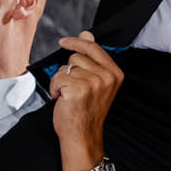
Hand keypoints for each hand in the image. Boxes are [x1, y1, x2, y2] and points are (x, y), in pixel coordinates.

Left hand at [49, 33, 123, 170]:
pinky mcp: (79, 89)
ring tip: (69, 96)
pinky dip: (55, 89)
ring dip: (60, 81)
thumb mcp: (93, 82)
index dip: (77, 42)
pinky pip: (57, 78)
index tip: (64, 41)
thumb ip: (91, 57)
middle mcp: (107, 77)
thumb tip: (87, 33)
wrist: (82, 137)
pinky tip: (63, 100)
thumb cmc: (86, 112)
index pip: (93, 47)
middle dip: (68, 71)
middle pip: (76, 57)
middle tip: (73, 89)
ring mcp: (94, 82)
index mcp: (114, 74)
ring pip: (65, 67)